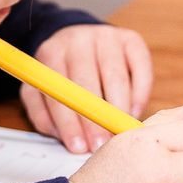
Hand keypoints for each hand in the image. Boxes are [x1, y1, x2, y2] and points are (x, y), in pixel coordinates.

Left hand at [23, 23, 151, 153]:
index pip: (58, 90)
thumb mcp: (42, 91)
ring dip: (118, 108)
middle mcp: (78, 40)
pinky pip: (140, 68)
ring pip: (115, 75)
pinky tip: (134, 112)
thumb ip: (43, 114)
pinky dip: (139, 93)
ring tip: (118, 132)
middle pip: (86, 81)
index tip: (78, 146)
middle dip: (94, 118)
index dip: (68, 121)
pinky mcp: (131, 38)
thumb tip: (61, 135)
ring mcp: (106, 36)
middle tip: (100, 144)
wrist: (81, 41)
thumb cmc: (62, 75)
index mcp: (51, 52)